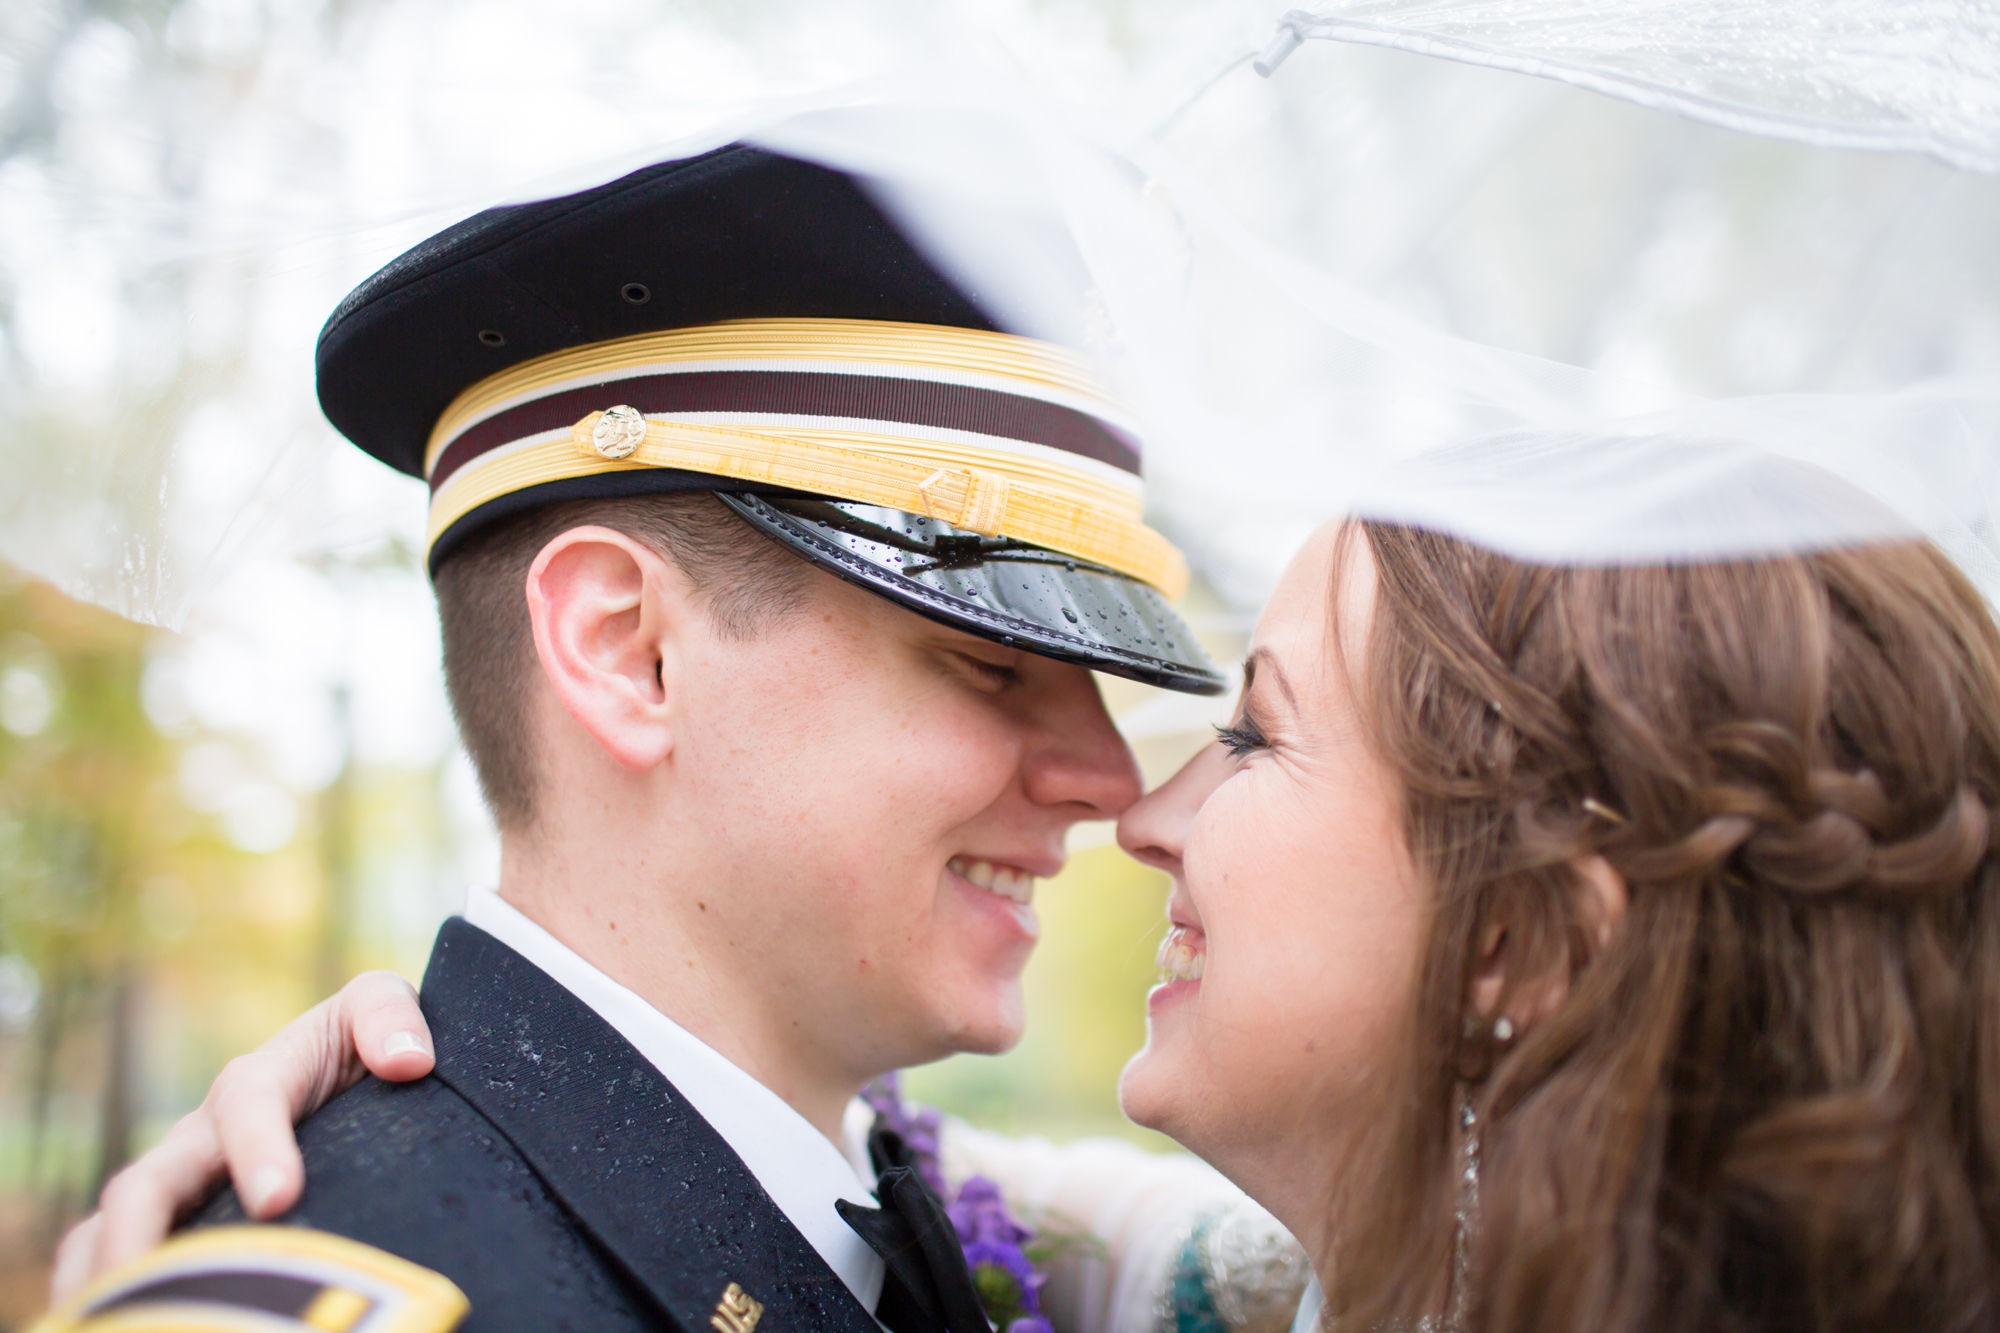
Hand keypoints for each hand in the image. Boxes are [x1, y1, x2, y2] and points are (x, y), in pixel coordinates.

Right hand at [49, 971, 434, 1304]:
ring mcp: (178, 1187)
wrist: (341, 1072)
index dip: (258, 1149)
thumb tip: (408, 1061)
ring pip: (112, 1229)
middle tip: (151, 1295)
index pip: (246, 1107)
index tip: (278, 1200)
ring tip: (113, 1323)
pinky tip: (115, 1325)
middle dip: (139, 1234)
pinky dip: (105, 1295)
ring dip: (106, 1276)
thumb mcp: (377, 1007)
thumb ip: (390, 1015)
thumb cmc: (361, 1041)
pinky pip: (111, 1259)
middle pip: (148, 1184)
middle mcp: (200, 1138)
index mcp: (256, 1082)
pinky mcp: (174, 1226)